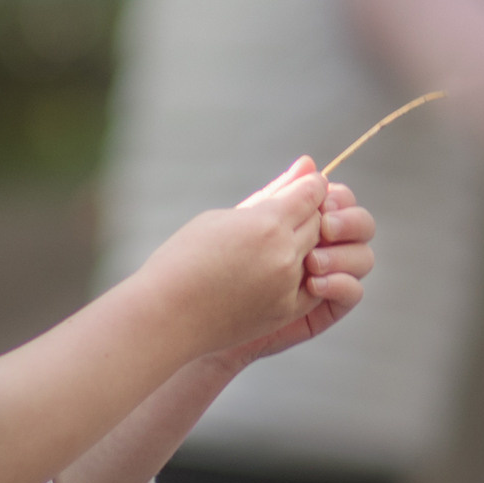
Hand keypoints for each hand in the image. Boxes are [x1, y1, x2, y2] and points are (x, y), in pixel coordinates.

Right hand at [132, 164, 329, 361]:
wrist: (165, 317)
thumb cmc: (183, 259)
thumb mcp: (220, 218)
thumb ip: (268, 195)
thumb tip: (306, 165)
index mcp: (266, 224)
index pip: (311, 193)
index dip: (307, 186)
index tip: (296, 188)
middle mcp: (284, 255)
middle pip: (318, 222)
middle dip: (305, 215)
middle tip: (278, 218)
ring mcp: (288, 287)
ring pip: (316, 253)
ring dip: (300, 245)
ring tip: (267, 247)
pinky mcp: (286, 312)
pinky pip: (311, 285)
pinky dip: (300, 274)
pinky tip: (271, 271)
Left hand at [217, 180, 375, 365]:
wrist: (190, 314)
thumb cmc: (211, 268)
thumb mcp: (245, 227)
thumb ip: (278, 196)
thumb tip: (308, 163)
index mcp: (300, 224)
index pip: (339, 202)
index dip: (337, 198)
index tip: (321, 199)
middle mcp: (318, 250)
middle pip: (359, 225)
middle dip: (347, 221)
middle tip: (326, 227)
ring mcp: (322, 281)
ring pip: (361, 257)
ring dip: (343, 254)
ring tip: (311, 262)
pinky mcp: (319, 312)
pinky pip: (352, 295)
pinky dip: (342, 284)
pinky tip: (315, 283)